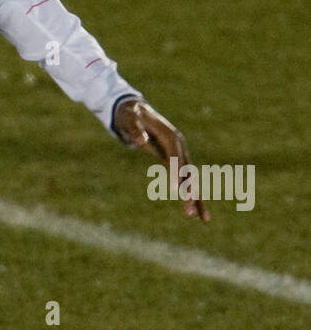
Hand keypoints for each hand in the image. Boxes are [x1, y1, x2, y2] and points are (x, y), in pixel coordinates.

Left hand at [114, 97, 209, 222]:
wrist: (136, 111)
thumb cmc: (131, 116)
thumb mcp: (130, 120)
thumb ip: (135, 130)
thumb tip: (141, 142)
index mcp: (171, 137)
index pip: (175, 158)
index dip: (176, 172)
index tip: (176, 190)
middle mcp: (180, 147)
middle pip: (187, 172)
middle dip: (189, 192)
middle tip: (189, 212)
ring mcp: (180, 155)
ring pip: (190, 179)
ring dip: (194, 198)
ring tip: (199, 219)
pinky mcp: (176, 162)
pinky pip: (185, 181)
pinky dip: (191, 195)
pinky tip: (196, 213)